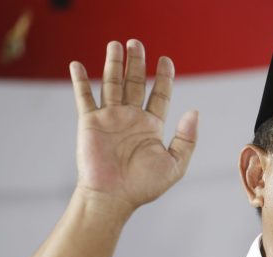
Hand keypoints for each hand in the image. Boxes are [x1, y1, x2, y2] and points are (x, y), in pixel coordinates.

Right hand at [69, 39, 197, 213]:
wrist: (113, 197)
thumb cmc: (144, 186)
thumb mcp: (175, 164)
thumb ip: (186, 139)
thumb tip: (194, 111)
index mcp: (151, 127)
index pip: (159, 94)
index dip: (163, 77)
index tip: (166, 60)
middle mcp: (131, 118)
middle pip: (135, 83)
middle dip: (136, 63)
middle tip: (137, 42)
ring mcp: (110, 118)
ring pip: (112, 84)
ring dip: (113, 64)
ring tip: (116, 44)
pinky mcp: (90, 122)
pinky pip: (84, 97)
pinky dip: (81, 81)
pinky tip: (78, 65)